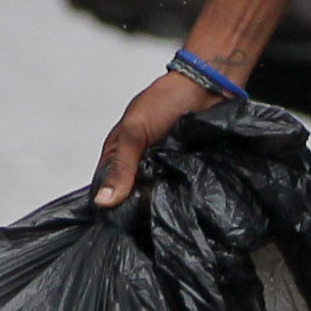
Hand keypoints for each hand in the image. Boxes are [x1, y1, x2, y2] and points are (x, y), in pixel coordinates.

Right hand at [94, 71, 219, 208]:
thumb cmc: (166, 100)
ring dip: (161, 200)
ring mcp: (162, 165)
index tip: (120, 222)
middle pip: (132, 194)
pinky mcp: (184, 168)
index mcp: (118, 151)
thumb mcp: (135, 132)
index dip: (112, 203)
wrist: (207, 88)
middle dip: (139, 204)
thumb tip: (103, 201)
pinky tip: (182, 203)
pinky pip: (178, 188)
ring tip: (167, 210)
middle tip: (149, 214)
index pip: (107, 186)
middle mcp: (138, 161)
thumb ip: (121, 166)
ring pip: (156, 193)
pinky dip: (179, 194)